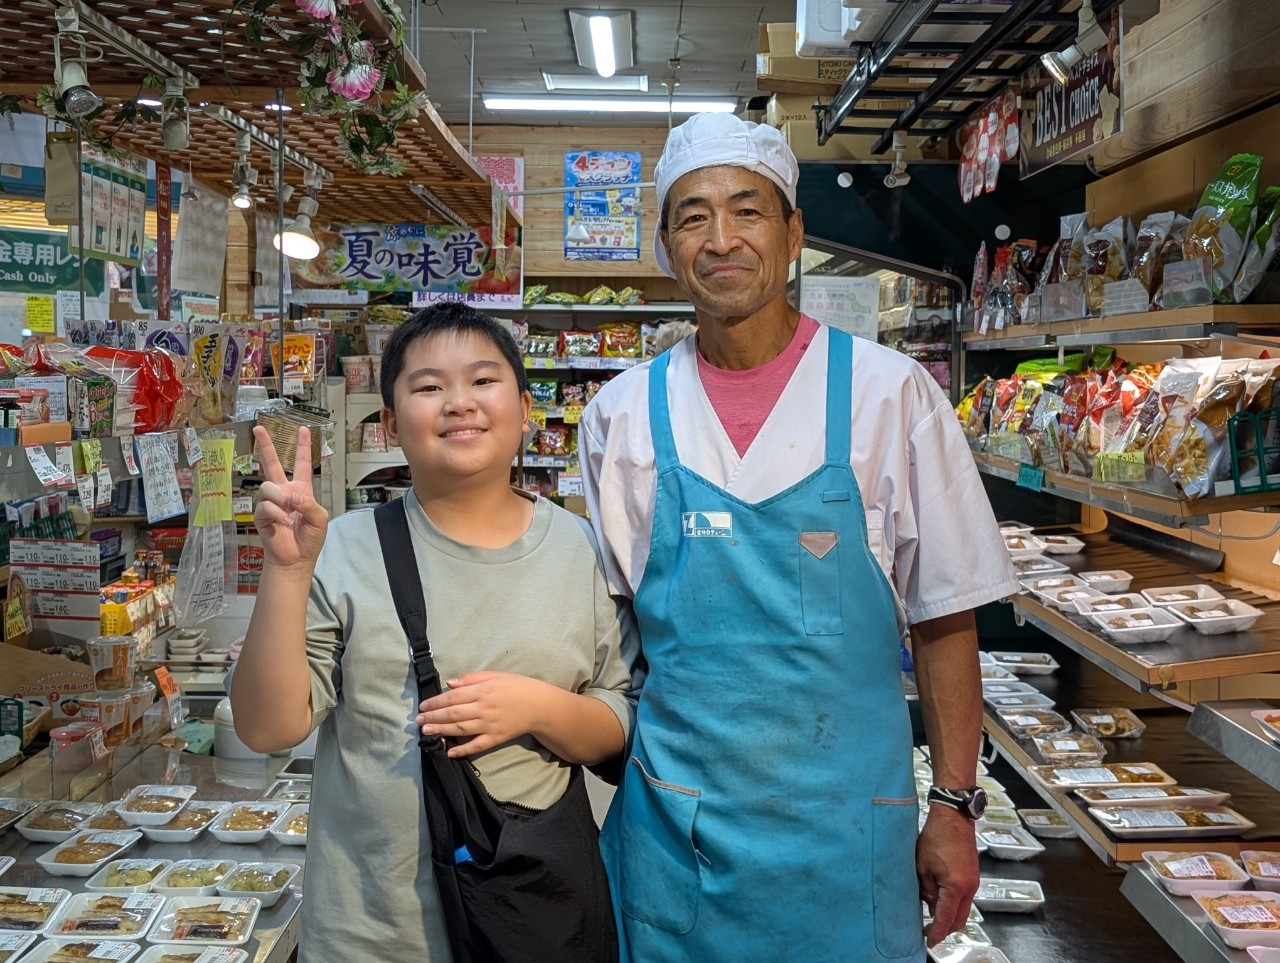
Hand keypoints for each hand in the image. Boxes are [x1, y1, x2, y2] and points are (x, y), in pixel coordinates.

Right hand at [253, 425, 328, 572]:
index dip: (303, 446)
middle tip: (259, 429)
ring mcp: (271, 503)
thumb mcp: (320, 519)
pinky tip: (282, 523)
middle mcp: (284, 492)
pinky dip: (276, 514)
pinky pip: (265, 506)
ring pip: (268, 487)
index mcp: (301, 489)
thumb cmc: (309, 539)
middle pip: (272, 464)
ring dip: (281, 500)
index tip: (304, 430)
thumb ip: (310, 505)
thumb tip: (293, 496)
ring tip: (288, 514)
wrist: (295, 559)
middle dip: (266, 446)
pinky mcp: (260, 515)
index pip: (302, 463)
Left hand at [415, 672, 552, 758]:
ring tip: (426, 732)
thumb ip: (472, 678)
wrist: (540, 705)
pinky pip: (477, 746)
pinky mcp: (496, 738)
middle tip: (418, 722)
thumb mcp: (496, 675)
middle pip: (453, 713)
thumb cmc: (518, 686)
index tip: (423, 706)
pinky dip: (463, 750)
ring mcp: (490, 724)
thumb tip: (450, 684)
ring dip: (441, 731)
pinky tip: (450, 752)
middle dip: (433, 718)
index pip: (453, 697)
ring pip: (461, 729)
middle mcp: (484, 708)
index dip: (436, 702)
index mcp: (483, 690)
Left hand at [917, 805, 979, 946]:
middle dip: (945, 929)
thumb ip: (926, 890)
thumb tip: (929, 905)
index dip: (937, 932)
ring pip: (963, 910)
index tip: (929, 941)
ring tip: (932, 916)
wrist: (953, 818)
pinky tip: (939, 900)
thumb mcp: (922, 866)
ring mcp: (973, 882)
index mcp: (956, 887)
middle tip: (929, 931)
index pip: (946, 918)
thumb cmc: (936, 837)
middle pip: (959, 920)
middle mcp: (969, 887)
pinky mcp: (972, 875)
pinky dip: (953, 904)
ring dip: (949, 916)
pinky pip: (965, 898)